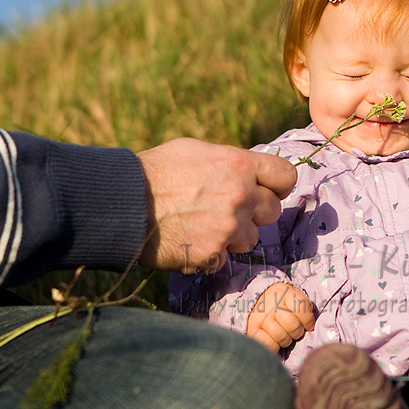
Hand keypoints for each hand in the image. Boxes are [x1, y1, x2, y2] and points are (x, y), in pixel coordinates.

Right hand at [136, 138, 296, 272]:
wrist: (122, 203)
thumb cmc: (156, 171)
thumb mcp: (197, 151)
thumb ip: (232, 163)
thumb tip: (253, 173)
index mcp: (238, 164)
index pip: (285, 176)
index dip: (278, 185)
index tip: (268, 190)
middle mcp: (240, 196)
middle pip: (273, 211)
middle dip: (254, 212)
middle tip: (228, 210)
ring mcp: (228, 227)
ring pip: (251, 238)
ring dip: (233, 236)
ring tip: (203, 225)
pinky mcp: (213, 254)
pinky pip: (225, 258)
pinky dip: (211, 253)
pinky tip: (189, 239)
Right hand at [247, 283, 315, 350]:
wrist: (261, 298)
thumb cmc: (284, 301)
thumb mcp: (296, 298)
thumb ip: (305, 310)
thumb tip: (311, 328)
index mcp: (286, 294)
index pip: (302, 310)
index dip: (308, 321)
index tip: (307, 324)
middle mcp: (273, 306)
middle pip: (293, 326)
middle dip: (298, 332)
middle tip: (295, 331)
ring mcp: (262, 318)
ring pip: (281, 337)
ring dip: (287, 340)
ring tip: (285, 335)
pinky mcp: (253, 330)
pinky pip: (267, 344)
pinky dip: (274, 346)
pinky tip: (275, 341)